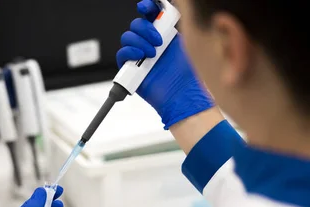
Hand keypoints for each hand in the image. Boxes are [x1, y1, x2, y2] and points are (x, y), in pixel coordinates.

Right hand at [116, 0, 213, 128]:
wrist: (182, 95)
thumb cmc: (188, 74)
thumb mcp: (186, 42)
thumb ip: (175, 24)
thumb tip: (170, 6)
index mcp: (163, 34)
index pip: (149, 15)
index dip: (146, 8)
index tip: (146, 7)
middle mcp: (150, 44)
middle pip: (136, 25)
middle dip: (145, 29)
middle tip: (159, 41)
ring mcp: (139, 56)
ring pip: (127, 38)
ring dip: (139, 42)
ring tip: (152, 54)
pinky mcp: (130, 69)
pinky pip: (121, 54)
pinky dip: (129, 52)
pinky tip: (141, 56)